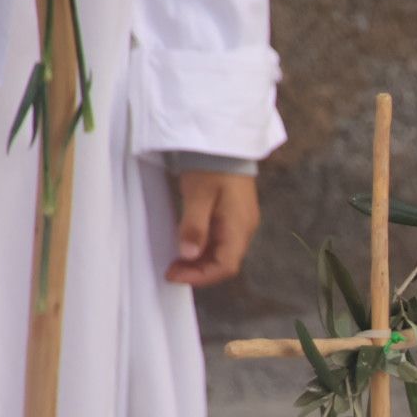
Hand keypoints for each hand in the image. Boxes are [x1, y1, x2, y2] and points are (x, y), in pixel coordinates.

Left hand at [165, 170, 260, 286]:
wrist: (224, 141)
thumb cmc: (212, 165)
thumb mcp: (198, 195)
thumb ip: (194, 226)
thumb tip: (188, 254)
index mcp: (239, 227)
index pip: (225, 266)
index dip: (200, 276)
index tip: (174, 275)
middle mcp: (244, 229)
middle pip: (224, 262)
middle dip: (198, 270)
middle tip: (171, 269)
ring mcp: (241, 222)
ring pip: (222, 252)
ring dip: (200, 260)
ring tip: (176, 258)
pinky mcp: (234, 215)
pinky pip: (221, 240)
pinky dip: (203, 247)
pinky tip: (188, 242)